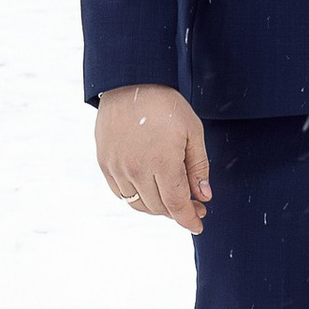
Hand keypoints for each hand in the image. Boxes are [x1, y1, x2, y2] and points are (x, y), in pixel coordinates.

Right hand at [95, 83, 211, 233]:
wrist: (129, 82)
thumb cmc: (165, 104)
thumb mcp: (192, 131)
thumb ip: (198, 167)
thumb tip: (203, 197)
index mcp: (162, 163)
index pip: (177, 205)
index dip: (189, 220)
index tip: (198, 226)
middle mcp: (136, 170)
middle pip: (159, 208)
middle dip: (178, 213)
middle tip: (194, 207)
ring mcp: (117, 168)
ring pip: (139, 204)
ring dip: (158, 208)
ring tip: (172, 199)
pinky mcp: (104, 163)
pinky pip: (121, 194)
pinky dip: (137, 199)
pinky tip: (150, 191)